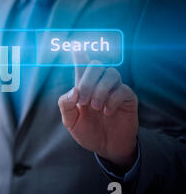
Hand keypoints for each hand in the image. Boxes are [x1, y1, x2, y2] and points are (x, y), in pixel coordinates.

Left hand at [58, 52, 138, 171]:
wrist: (105, 148)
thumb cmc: (87, 131)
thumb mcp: (70, 121)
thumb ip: (66, 105)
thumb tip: (74, 90)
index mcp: (83, 86)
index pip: (82, 64)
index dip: (79, 54)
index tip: (75, 45)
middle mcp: (99, 84)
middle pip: (96, 65)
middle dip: (87, 81)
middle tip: (82, 101)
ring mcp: (115, 89)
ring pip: (111, 73)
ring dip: (100, 90)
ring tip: (95, 107)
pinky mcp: (128, 98)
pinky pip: (123, 89)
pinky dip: (112, 100)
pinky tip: (107, 112)